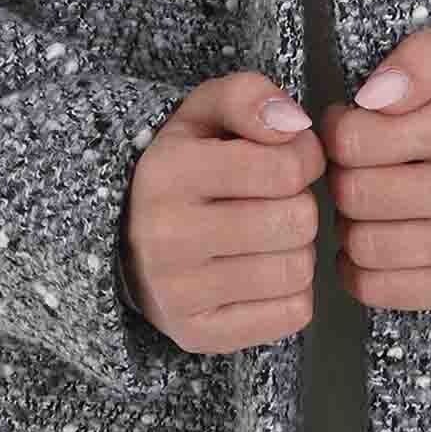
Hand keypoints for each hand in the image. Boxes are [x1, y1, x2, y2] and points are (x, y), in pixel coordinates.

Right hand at [120, 70, 326, 353]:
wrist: (126, 239)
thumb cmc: (185, 166)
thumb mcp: (205, 112)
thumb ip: (248, 96)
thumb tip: (295, 124)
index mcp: (169, 170)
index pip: (285, 168)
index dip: (305, 158)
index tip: (290, 160)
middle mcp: (166, 235)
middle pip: (296, 222)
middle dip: (299, 205)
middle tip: (277, 202)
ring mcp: (178, 293)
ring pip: (296, 271)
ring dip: (297, 250)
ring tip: (270, 236)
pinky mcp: (197, 334)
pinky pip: (292, 315)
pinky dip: (292, 292)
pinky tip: (264, 271)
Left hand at [320, 24, 430, 312]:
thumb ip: (419, 58)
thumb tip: (371, 98)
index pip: (355, 140)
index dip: (339, 129)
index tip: (351, 125)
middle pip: (355, 195)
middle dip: (344, 177)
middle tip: (360, 166)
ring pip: (363, 246)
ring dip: (351, 224)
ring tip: (371, 202)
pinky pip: (380, 290)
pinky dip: (359, 268)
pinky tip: (376, 239)